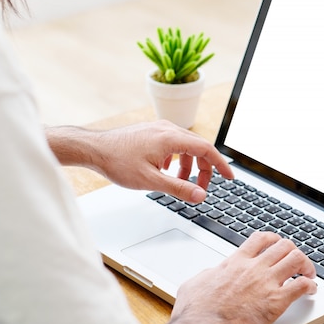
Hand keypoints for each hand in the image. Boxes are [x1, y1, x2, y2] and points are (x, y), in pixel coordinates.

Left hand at [45, 121, 233, 202]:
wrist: (93, 148)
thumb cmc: (117, 161)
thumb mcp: (151, 181)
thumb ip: (179, 188)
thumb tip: (200, 195)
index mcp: (171, 137)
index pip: (207, 149)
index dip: (221, 165)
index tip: (229, 177)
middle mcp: (167, 128)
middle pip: (198, 147)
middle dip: (203, 169)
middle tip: (201, 188)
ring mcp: (158, 128)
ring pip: (185, 146)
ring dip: (187, 166)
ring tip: (178, 182)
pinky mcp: (151, 132)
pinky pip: (172, 144)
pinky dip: (175, 159)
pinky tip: (163, 171)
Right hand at [170, 231, 316, 323]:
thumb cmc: (196, 311)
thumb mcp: (196, 282)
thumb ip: (209, 275)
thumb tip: (211, 274)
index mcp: (235, 262)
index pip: (260, 239)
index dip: (273, 239)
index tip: (277, 245)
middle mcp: (254, 268)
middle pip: (283, 246)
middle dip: (293, 251)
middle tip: (296, 262)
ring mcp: (266, 283)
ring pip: (296, 259)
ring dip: (306, 265)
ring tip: (308, 273)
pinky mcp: (276, 301)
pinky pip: (302, 286)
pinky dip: (310, 286)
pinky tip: (311, 291)